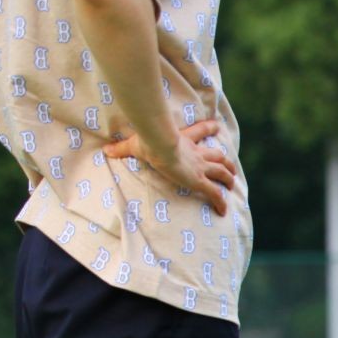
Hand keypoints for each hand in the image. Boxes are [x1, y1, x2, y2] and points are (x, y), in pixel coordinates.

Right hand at [105, 119, 236, 214]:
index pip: (199, 131)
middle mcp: (196, 154)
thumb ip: (121, 148)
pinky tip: (224, 211)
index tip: (217, 126)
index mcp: (184, 140)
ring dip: (228, 179)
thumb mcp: (133, 143)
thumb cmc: (147, 141)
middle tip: (231, 169)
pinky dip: (221, 203)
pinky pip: (215, 194)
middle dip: (226, 162)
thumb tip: (105, 149)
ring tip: (232, 185)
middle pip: (218, 155)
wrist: (158, 144)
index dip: (209, 128)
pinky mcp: (199, 181)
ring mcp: (200, 167)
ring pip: (222, 172)